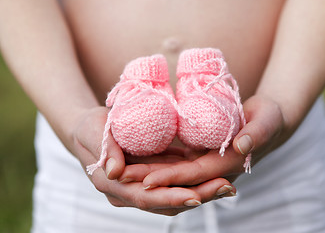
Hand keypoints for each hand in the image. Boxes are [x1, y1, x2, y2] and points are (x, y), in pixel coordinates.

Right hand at [71, 107, 235, 215]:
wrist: (91, 129)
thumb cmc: (90, 127)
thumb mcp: (94, 130)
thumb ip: (105, 149)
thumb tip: (114, 172)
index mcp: (112, 185)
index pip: (144, 197)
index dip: (170, 197)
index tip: (195, 196)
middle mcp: (128, 193)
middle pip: (165, 202)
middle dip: (196, 197)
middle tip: (226, 189)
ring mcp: (140, 188)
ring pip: (174, 196)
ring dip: (201, 192)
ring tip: (227, 186)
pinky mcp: (151, 179)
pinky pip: (174, 184)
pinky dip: (194, 182)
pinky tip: (215, 176)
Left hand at [117, 95, 286, 188]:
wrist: (269, 120)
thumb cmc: (269, 118)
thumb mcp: (267, 121)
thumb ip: (257, 133)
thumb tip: (240, 144)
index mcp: (228, 165)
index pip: (195, 175)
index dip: (171, 178)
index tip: (146, 180)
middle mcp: (214, 170)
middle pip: (177, 178)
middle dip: (150, 179)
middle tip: (120, 177)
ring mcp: (206, 164)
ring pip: (173, 172)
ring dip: (148, 173)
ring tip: (121, 170)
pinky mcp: (200, 155)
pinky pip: (176, 162)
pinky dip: (158, 162)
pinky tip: (138, 158)